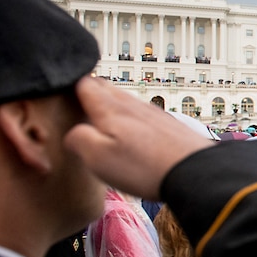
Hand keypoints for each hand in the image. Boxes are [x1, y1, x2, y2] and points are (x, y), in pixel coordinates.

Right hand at [64, 76, 215, 200]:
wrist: (195, 172)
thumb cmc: (144, 167)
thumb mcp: (98, 157)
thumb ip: (79, 139)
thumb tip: (74, 132)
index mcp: (111, 110)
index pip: (86, 85)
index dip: (71, 85)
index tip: (61, 89)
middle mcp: (133, 106)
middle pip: (107, 88)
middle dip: (91, 92)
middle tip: (77, 100)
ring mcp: (154, 114)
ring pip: (127, 100)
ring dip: (112, 104)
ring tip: (102, 115)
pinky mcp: (170, 126)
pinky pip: (144, 114)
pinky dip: (132, 117)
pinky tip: (133, 131)